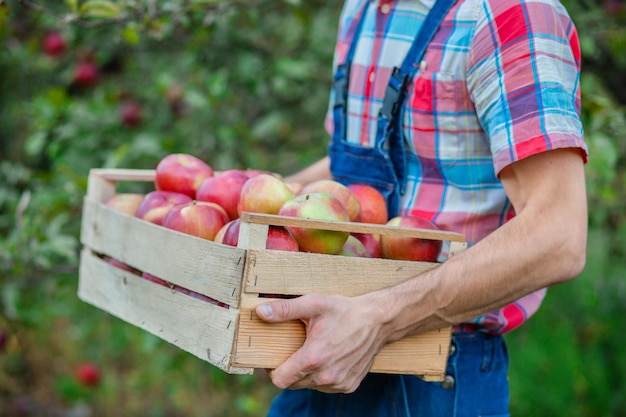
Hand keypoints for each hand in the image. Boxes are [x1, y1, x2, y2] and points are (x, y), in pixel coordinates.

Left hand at [256, 293, 386, 392]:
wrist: (379, 320)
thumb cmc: (345, 311)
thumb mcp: (314, 304)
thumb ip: (285, 310)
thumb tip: (260, 312)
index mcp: (314, 358)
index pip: (280, 380)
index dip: (272, 371)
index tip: (272, 359)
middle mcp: (326, 376)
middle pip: (293, 384)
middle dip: (289, 370)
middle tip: (291, 351)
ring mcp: (339, 383)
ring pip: (310, 386)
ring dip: (306, 374)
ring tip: (311, 352)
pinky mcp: (350, 385)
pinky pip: (327, 386)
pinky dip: (323, 376)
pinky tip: (328, 358)